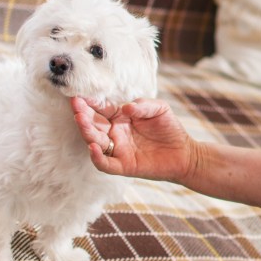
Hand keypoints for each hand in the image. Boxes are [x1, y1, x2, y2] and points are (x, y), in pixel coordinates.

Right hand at [70, 97, 197, 183]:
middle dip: (82, 114)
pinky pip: (105, 163)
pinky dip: (97, 157)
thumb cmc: (169, 128)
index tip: (80, 95)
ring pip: (95, 142)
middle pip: (93, 124)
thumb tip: (126, 107)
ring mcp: (118, 150)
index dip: (91, 102)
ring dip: (86, 131)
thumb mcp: (160, 109)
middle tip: (75, 104)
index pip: (101, 109)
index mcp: (120, 118)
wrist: (185, 153)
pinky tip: (93, 146)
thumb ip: (144, 105)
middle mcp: (115, 133)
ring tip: (80, 119)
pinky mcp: (124, 165)